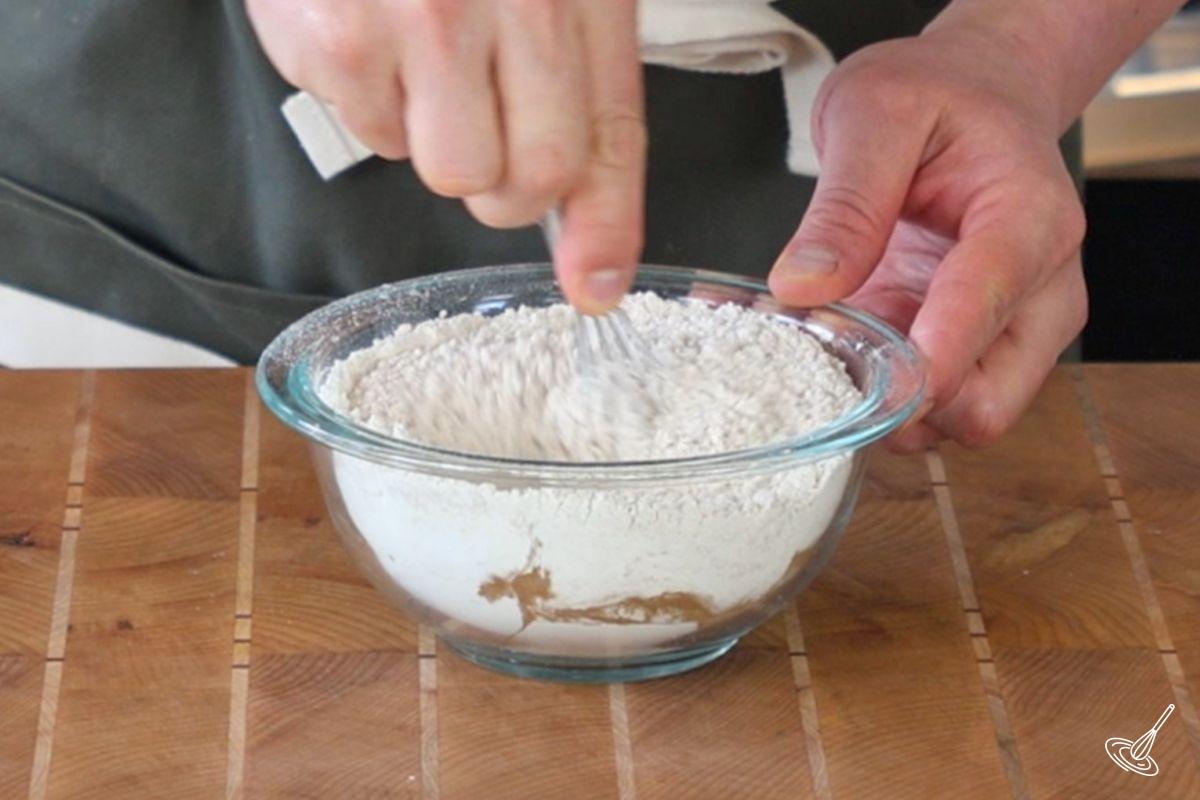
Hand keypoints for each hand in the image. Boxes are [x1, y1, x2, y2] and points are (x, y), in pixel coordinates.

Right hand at [246, 0, 646, 313]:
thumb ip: (578, 73)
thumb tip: (588, 229)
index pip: (609, 136)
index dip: (606, 226)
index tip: (596, 285)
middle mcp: (508, 4)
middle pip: (528, 179)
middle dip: (507, 184)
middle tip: (481, 123)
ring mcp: (419, 24)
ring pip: (448, 172)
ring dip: (433, 139)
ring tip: (418, 58)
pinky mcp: (336, 40)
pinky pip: (369, 134)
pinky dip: (369, 101)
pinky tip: (368, 30)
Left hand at [768, 28, 1086, 449]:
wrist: (973, 95)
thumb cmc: (936, 95)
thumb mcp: (874, 115)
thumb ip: (845, 203)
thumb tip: (803, 288)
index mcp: (1029, 221)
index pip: (988, 309)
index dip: (929, 363)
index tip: (868, 383)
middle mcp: (1037, 291)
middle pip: (988, 402)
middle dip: (908, 404)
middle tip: (829, 369)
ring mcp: (1004, 329)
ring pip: (957, 418)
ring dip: (886, 406)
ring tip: (822, 354)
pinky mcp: (964, 347)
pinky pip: (927, 402)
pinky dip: (877, 395)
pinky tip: (830, 355)